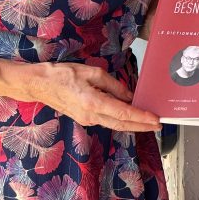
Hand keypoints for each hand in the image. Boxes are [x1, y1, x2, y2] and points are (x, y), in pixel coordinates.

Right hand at [26, 62, 160, 131]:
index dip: (142, 118)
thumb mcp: (93, 73)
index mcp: (94, 104)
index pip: (124, 114)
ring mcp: (86, 120)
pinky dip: (121, 121)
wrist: (39, 84)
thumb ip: (114, 86)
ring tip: (148, 122)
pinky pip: (106, 121)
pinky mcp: (83, 118)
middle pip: (122, 125)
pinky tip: (130, 117)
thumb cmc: (64, 74)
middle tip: (158, 125)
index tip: (156, 119)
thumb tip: (129, 96)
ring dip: (132, 125)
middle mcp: (91, 116)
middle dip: (142, 126)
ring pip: (114, 125)